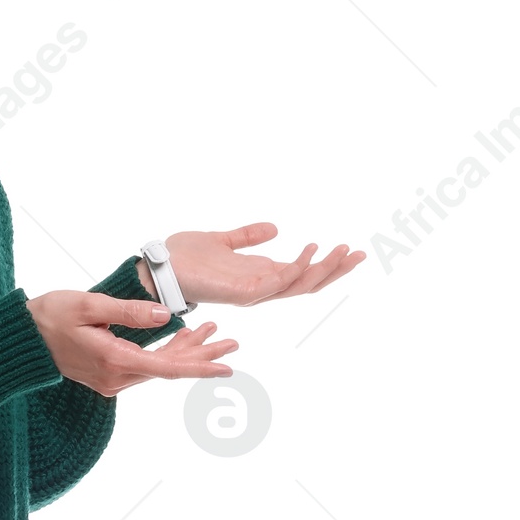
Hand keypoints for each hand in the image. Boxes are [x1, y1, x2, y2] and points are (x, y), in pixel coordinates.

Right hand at [26, 290, 237, 397]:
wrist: (21, 339)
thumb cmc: (51, 315)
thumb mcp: (90, 305)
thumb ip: (130, 311)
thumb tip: (168, 314)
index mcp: (114, 361)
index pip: (167, 368)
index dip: (200, 366)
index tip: (226, 366)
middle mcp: (116, 379)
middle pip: (169, 369)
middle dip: (201, 354)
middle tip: (232, 342)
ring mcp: (111, 381)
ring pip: (159, 367)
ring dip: (185, 351)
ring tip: (213, 332)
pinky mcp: (108, 375)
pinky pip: (145, 366)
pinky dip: (166, 352)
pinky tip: (181, 337)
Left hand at [148, 225, 364, 305]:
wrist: (160, 266)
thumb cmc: (187, 257)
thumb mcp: (224, 240)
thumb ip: (249, 236)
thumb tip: (275, 228)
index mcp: (260, 275)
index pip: (302, 274)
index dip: (327, 264)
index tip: (350, 250)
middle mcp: (261, 287)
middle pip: (308, 284)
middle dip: (335, 270)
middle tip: (358, 254)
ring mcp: (252, 292)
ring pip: (298, 286)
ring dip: (322, 270)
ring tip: (341, 251)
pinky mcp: (241, 292)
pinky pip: (275, 283)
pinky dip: (294, 270)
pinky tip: (307, 252)